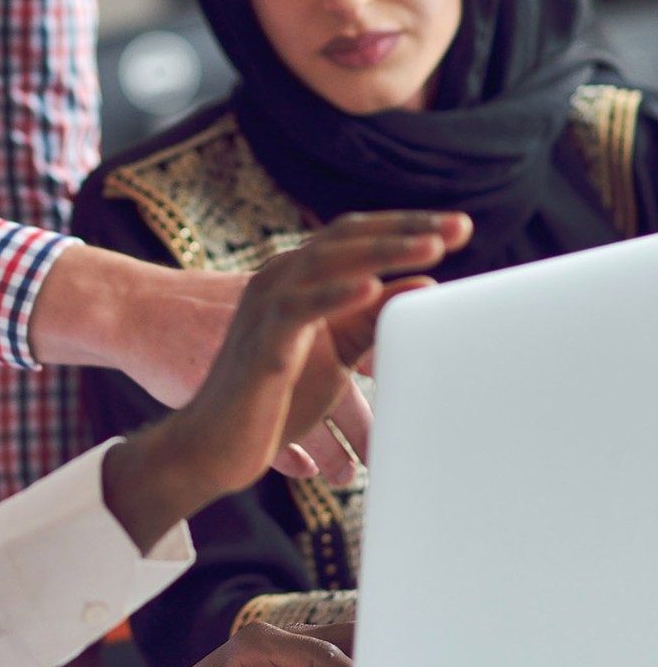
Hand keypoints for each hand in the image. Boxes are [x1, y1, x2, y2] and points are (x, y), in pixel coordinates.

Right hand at [102, 210, 470, 551]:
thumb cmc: (271, 395)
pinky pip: (299, 310)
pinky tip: (371, 287)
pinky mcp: (261, 344)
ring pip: (327, 264)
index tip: (456, 226)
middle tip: (458, 227)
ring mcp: (266, 309)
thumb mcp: (332, 350)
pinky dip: (336, 295)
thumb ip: (371, 318)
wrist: (208, 440)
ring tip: (431, 247)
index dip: (403, 226)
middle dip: (405, 231)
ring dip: (382, 253)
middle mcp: (280, 281)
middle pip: (346, 240)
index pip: (353, 236)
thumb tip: (425, 284)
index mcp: (296, 280)